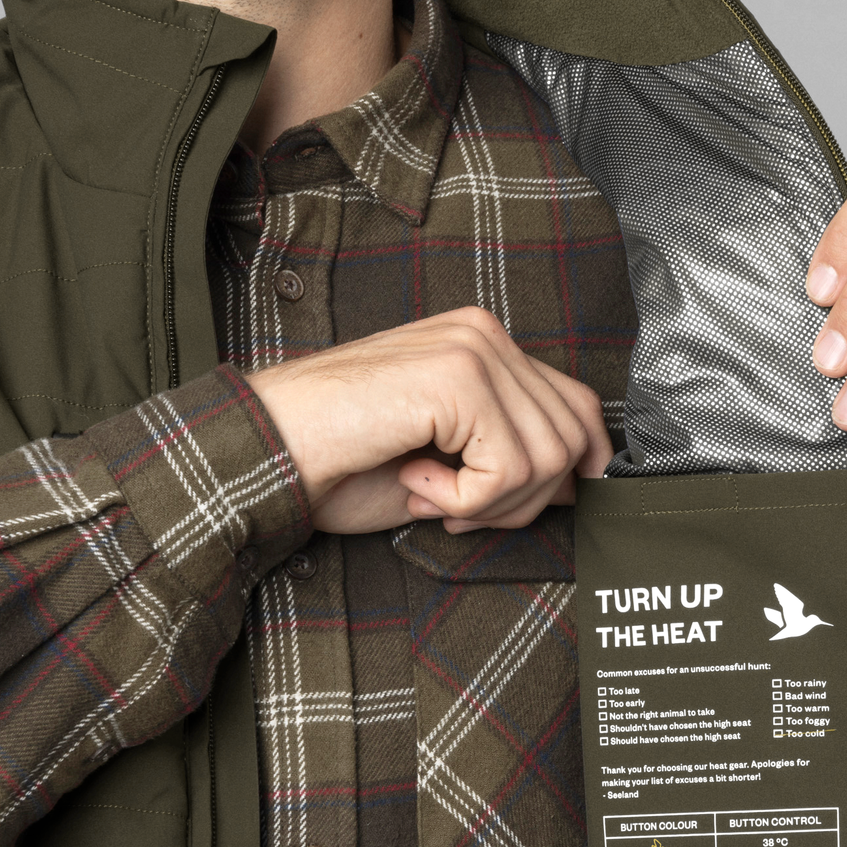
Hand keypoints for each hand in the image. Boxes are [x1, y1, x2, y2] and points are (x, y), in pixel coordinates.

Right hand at [247, 307, 611, 533]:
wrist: (268, 455)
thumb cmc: (344, 462)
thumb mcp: (451, 461)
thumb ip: (512, 455)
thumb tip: (578, 483)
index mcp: (484, 344)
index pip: (579, 407)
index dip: (569, 470)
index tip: (511, 507)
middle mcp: (484, 335)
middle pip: (572, 438)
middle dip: (524, 499)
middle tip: (457, 512)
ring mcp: (472, 350)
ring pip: (547, 460)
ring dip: (489, 504)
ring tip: (429, 494)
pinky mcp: (456, 378)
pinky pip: (508, 469)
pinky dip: (465, 501)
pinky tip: (415, 482)